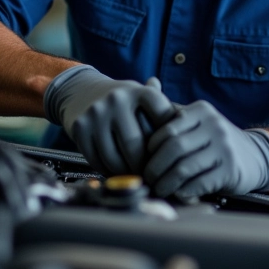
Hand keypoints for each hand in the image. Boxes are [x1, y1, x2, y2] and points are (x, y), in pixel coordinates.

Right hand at [44, 65, 175, 174]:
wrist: (82, 92)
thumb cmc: (122, 101)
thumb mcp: (142, 97)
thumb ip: (165, 112)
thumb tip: (187, 129)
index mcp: (139, 91)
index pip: (162, 118)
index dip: (169, 141)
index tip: (170, 155)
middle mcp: (117, 99)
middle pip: (137, 145)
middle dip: (145, 166)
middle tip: (152, 177)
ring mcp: (96, 113)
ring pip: (116, 158)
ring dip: (127, 173)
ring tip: (135, 177)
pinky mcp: (80, 128)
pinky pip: (98, 161)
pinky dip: (109, 172)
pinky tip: (116, 171)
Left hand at [144, 100, 268, 199]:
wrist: (253, 156)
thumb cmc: (213, 139)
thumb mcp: (196, 120)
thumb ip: (171, 109)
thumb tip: (150, 82)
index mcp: (201, 111)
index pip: (168, 128)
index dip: (150, 147)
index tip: (143, 158)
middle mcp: (214, 125)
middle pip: (174, 148)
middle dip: (156, 167)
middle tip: (147, 178)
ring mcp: (224, 147)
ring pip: (184, 168)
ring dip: (166, 183)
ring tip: (159, 189)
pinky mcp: (230, 170)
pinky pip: (199, 183)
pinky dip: (184, 191)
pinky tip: (178, 193)